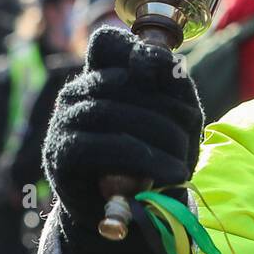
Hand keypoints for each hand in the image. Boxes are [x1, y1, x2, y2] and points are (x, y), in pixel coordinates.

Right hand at [42, 26, 202, 253]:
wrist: (118, 210)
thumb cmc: (148, 160)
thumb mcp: (169, 122)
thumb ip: (171, 91)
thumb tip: (169, 65)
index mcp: (101, 76)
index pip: (108, 43)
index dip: (138, 49)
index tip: (168, 67)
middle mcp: (77, 92)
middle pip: (124, 80)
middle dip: (168, 110)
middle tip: (192, 139)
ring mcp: (64, 120)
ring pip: (114, 112)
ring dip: (159, 137)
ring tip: (184, 166)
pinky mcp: (61, 152)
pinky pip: (103, 145)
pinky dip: (142, 159)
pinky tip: (168, 174)